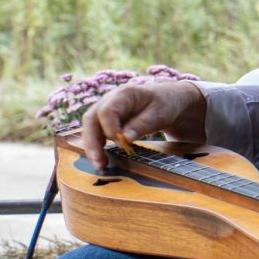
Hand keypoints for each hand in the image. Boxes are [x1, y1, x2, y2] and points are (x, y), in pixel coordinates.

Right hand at [81, 80, 206, 170]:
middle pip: (91, 119)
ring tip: (100, 164)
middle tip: (99, 161)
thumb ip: (141, 125)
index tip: (120, 144)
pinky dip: (97, 146)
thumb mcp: (159, 114)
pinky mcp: (108, 121)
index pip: (107, 111)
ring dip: (92, 146)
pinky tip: (103, 159)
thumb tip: (124, 139)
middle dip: (92, 141)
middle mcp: (110, 100)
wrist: (169, 100)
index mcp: (124, 94)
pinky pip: (96, 132)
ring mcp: (107, 110)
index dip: (109, 129)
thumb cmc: (165, 104)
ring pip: (90, 127)